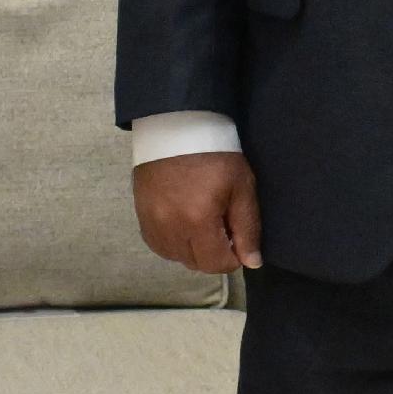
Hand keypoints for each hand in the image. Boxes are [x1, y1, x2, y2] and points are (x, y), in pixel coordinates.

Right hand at [134, 150, 262, 273]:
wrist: (176, 129)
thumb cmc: (216, 156)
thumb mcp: (241, 187)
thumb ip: (247, 228)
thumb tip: (251, 262)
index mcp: (198, 221)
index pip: (216, 264)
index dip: (233, 258)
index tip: (238, 240)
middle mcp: (171, 228)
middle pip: (195, 263)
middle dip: (213, 254)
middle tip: (222, 228)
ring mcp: (152, 224)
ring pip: (176, 257)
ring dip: (193, 249)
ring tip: (202, 224)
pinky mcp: (141, 217)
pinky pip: (159, 245)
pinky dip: (174, 242)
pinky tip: (184, 224)